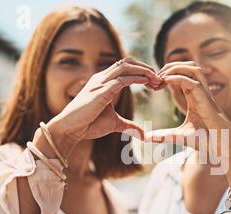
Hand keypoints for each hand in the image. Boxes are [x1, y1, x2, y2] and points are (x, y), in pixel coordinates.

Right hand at [45, 57, 162, 156]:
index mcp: (105, 82)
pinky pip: (122, 79)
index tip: (156, 83)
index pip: (127, 68)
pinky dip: (137, 78)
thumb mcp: (115, 124)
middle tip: (159, 80)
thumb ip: (129, 125)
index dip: (143, 72)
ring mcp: (101, 82)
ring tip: (156, 79)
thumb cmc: (88, 124)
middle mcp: (103, 78)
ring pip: (126, 66)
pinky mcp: (101, 91)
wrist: (71, 129)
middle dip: (146, 68)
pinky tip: (147, 82)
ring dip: (144, 71)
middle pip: (128, 61)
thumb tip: (144, 133)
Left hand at [145, 61, 230, 156]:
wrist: (219, 145)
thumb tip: (146, 138)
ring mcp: (204, 93)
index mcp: (194, 96)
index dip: (167, 75)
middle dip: (170, 66)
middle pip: (188, 66)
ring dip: (175, 67)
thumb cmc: (205, 140)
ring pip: (193, 68)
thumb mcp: (178, 135)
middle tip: (155, 76)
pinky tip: (166, 81)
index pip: (181, 75)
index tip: (154, 85)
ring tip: (161, 75)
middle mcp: (200, 91)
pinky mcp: (206, 99)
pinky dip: (178, 78)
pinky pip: (192, 81)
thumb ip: (163, 135)